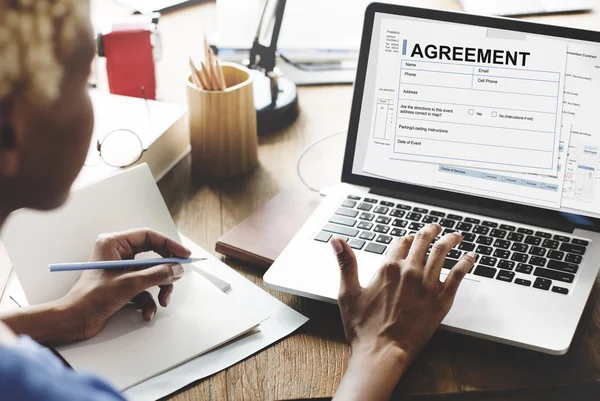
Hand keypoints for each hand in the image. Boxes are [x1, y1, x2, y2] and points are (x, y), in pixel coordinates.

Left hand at [62, 228, 190, 340]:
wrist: (73, 321)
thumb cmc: (90, 298)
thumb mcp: (129, 284)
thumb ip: (157, 274)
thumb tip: (177, 269)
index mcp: (114, 243)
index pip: (149, 236)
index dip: (169, 245)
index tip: (184, 255)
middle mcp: (118, 254)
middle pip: (153, 256)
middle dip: (165, 272)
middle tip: (176, 278)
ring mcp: (121, 270)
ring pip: (151, 274)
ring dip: (159, 289)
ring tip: (162, 301)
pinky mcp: (122, 285)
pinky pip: (144, 288)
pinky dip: (149, 301)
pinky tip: (147, 313)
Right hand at [331, 223, 475, 400]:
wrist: (382, 352)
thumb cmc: (363, 328)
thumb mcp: (348, 292)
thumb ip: (346, 263)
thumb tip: (336, 240)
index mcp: (388, 268)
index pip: (400, 242)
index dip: (405, 238)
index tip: (409, 238)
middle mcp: (409, 272)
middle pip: (423, 242)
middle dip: (430, 231)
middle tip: (436, 228)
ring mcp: (427, 285)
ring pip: (442, 252)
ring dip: (450, 240)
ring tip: (456, 236)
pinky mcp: (441, 299)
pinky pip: (458, 275)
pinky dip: (466, 262)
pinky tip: (471, 257)